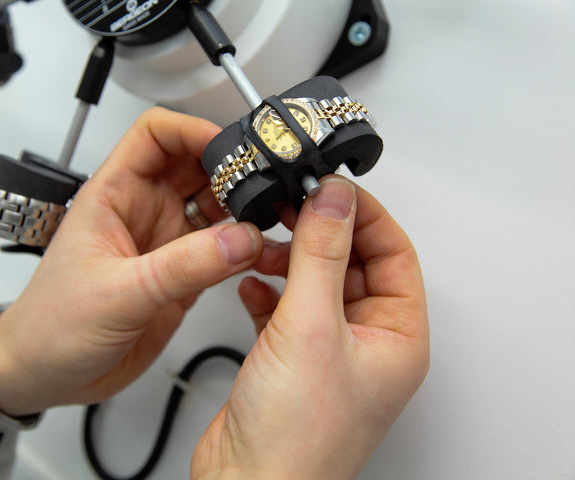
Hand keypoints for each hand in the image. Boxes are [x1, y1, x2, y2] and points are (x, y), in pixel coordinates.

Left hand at [0, 108, 263, 417]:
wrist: (44, 373)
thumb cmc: (50, 324)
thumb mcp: (116, 292)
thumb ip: (181, 267)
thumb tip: (239, 239)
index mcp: (114, 196)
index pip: (155, 136)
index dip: (192, 130)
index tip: (228, 145)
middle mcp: (144, 213)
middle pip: (196, 167)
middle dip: (232, 168)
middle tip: (265, 183)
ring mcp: (165, 244)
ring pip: (216, 207)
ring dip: (243, 209)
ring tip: (270, 217)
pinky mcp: (182, 277)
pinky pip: (223, 250)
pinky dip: (245, 248)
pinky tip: (260, 253)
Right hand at [191, 176, 428, 478]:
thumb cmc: (294, 439)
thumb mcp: (312, 328)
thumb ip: (322, 255)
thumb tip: (334, 199)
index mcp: (396, 337)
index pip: (393, 253)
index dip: (363, 214)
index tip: (329, 188)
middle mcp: (366, 343)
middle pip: (352, 264)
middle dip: (319, 235)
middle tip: (289, 208)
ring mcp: (328, 352)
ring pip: (316, 284)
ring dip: (290, 262)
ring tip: (264, 248)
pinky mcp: (291, 360)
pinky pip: (286, 310)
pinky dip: (267, 292)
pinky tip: (250, 286)